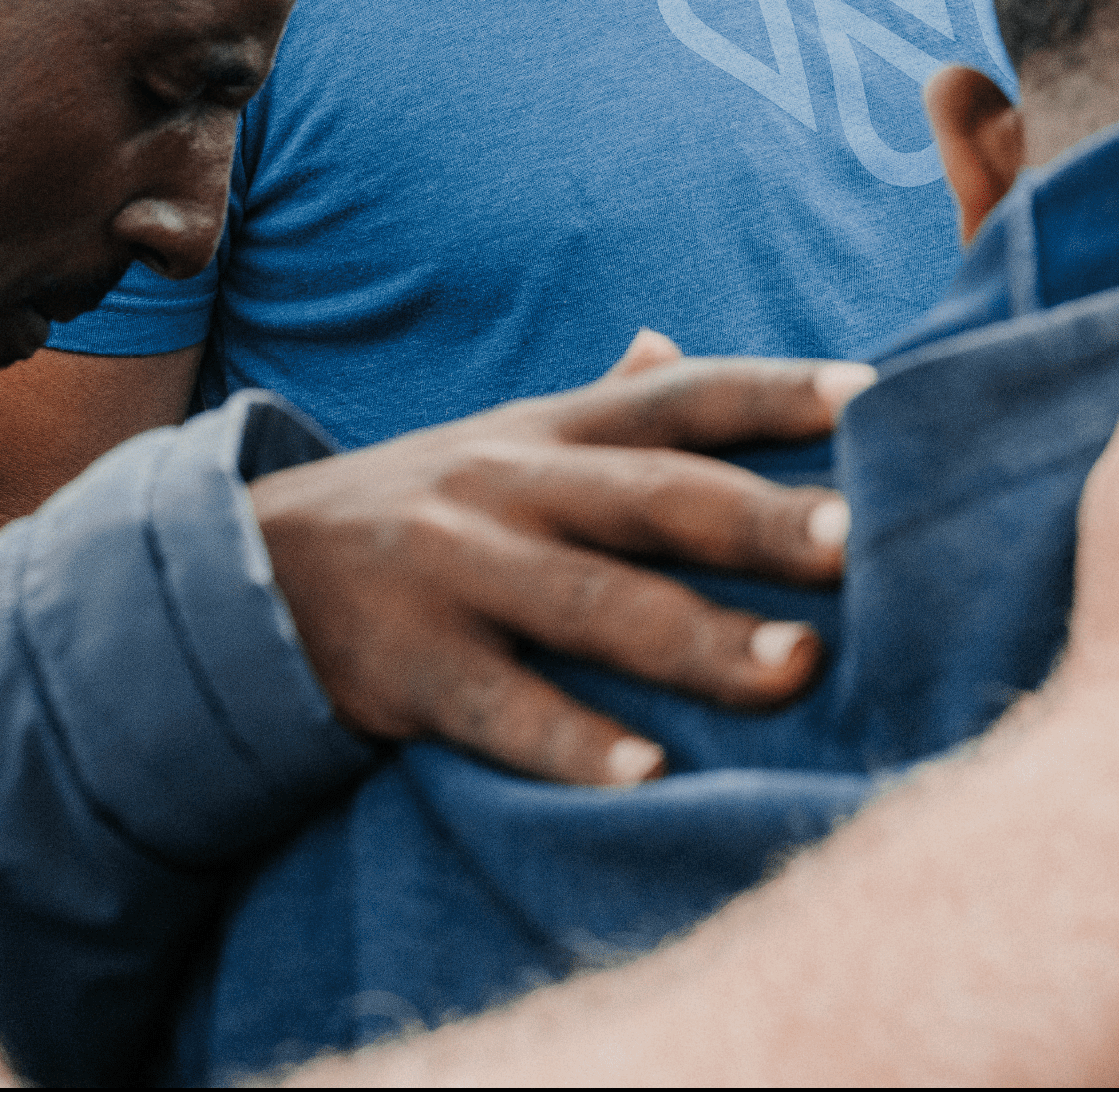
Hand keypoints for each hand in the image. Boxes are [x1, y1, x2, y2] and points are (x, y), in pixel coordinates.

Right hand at [250, 332, 872, 786]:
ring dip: (699, 638)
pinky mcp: (407, 665)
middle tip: (863, 539)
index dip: (775, 390)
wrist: (245, 569)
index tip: (874, 394)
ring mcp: (457, 572)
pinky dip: (574, 742)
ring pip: (593, 603)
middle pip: (656, 495)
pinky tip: (648, 778)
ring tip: (799, 670)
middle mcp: (511, 486)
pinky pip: (501, 708)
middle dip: (763, 516)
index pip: (679, 396)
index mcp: (549, 431)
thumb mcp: (500, 442)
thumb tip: (671, 340)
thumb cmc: (422, 512)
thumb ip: (596, 405)